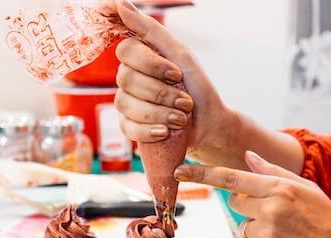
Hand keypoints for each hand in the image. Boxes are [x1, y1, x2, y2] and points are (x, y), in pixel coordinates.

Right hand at [114, 0, 239, 160]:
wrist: (209, 124)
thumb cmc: (196, 88)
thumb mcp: (180, 54)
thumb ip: (150, 29)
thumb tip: (120, 3)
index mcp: (139, 58)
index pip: (126, 52)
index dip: (151, 64)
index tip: (176, 74)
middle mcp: (129, 79)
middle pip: (126, 79)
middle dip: (161, 92)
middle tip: (185, 101)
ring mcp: (127, 104)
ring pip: (126, 104)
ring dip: (160, 112)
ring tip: (180, 117)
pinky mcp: (129, 128)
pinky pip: (129, 128)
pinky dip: (151, 130)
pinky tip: (165, 132)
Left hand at [174, 150, 330, 237]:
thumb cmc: (327, 222)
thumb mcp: (308, 189)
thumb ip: (274, 172)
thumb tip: (248, 158)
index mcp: (281, 188)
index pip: (232, 178)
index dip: (202, 174)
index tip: (180, 171)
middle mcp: (270, 209)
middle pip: (235, 202)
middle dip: (249, 206)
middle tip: (276, 216)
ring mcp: (266, 234)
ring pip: (241, 225)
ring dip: (256, 228)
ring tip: (284, 235)